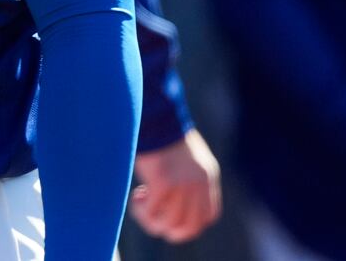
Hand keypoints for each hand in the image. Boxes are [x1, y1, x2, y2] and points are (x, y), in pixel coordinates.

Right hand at [129, 128, 221, 242]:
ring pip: (170, 224)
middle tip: (153, 217)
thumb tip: (173, 198)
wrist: (155, 115)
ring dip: (153, 221)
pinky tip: (136, 196)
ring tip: (141, 203)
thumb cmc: (163, 132)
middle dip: (170, 230)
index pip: (208, 215)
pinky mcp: (163, 183)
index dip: (190, 222)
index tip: (170, 214)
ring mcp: (182, 185)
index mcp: (207, 176)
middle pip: (190, 226)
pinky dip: (142, 211)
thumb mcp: (186, 157)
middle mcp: (199, 184)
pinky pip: (152, 212)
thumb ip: (187, 177)